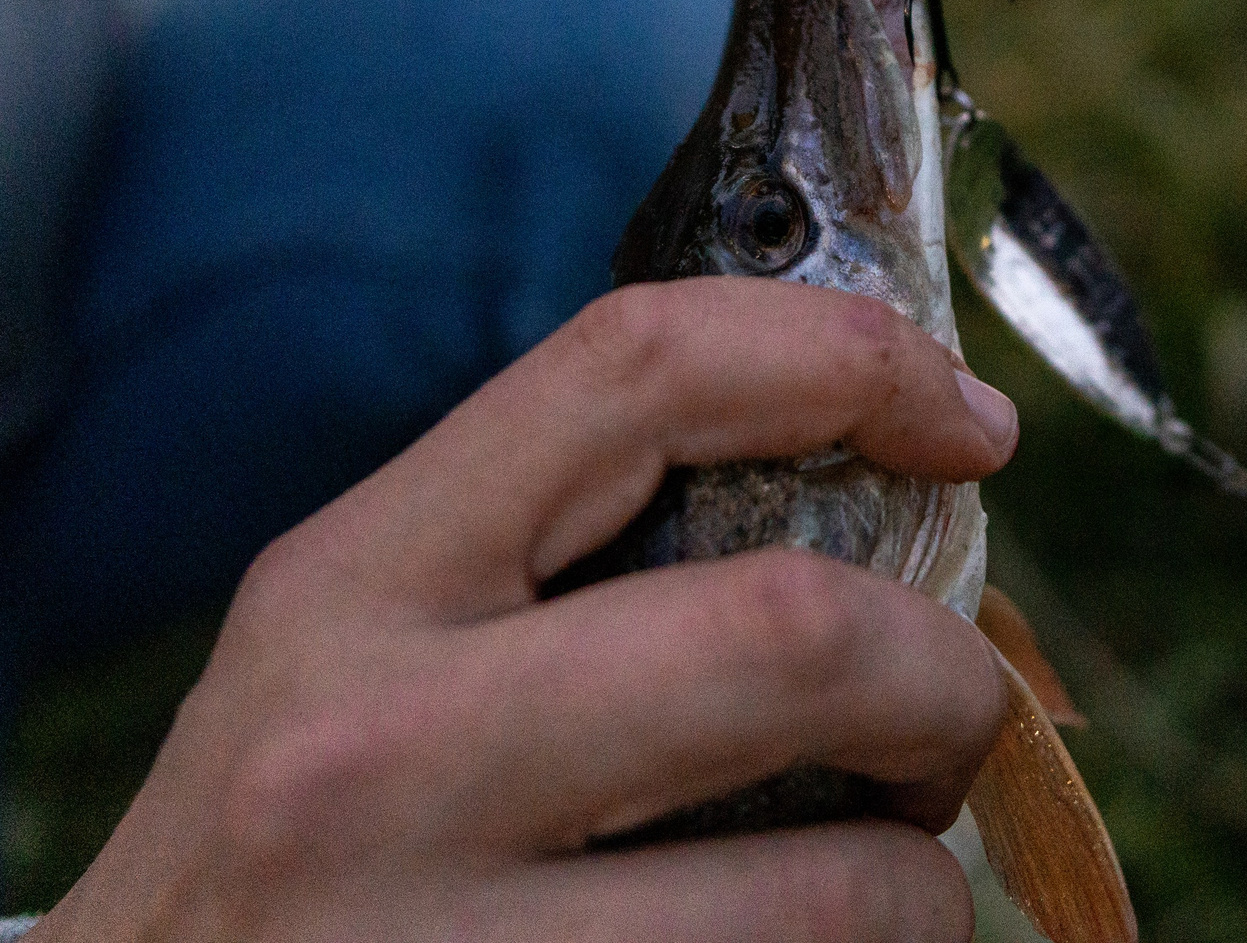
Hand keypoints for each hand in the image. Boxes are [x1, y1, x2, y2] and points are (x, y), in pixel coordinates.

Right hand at [29, 280, 1019, 942]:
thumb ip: (545, 556)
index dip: (849, 358)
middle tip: (952, 716)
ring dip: (924, 886)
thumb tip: (859, 479)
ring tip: (881, 884)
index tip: (965, 424)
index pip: (639, 366)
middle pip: (786, 633)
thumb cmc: (280, 863)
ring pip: (839, 894)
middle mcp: (378, 758)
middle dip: (943, 678)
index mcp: (351, 585)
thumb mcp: (350, 660)